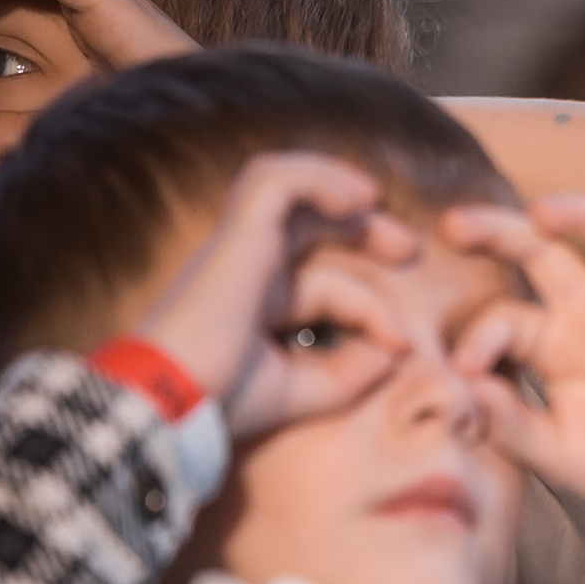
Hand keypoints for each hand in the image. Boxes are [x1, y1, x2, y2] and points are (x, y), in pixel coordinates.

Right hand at [134, 152, 414, 436]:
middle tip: (410, 250)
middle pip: (306, 225)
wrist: (174, 401)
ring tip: (372, 201)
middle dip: (361, 228)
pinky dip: (316, 178)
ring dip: (334, 186)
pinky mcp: (235, 235)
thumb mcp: (304, 390)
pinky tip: (356, 200)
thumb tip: (396, 350)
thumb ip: (352, 372)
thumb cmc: (225, 404)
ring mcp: (237, 248)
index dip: (374, 310)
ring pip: (282, 187)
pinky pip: (274, 183)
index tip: (404, 347)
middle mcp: (245, 268)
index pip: (325, 286)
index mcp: (257, 302)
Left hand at [443, 194, 584, 521]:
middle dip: (497, 229)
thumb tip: (464, 385)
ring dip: (578, 212)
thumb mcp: (550, 451)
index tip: (461, 366)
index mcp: (553, 345)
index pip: (504, 316)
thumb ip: (508, 422)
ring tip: (543, 212)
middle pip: (540, 249)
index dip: (480, 334)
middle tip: (452, 225)